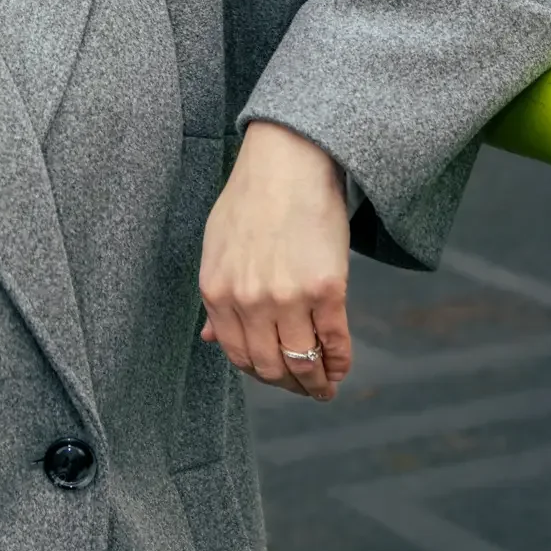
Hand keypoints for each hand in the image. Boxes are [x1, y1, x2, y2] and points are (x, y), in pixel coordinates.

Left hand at [198, 120, 352, 400]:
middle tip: (305, 388)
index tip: (275, 377)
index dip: (260, 373)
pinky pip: (333, 341)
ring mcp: (287, 297)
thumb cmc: (252, 199)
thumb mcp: (218, 247)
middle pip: (269, 366)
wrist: (288, 161)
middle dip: (289, 385)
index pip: (236, 355)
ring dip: (315, 382)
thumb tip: (209, 339)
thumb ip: (216, 296)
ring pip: (301, 361)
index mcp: (216, 291)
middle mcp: (248, 301)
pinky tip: (340, 366)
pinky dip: (338, 362)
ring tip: (324, 386)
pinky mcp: (326, 289)